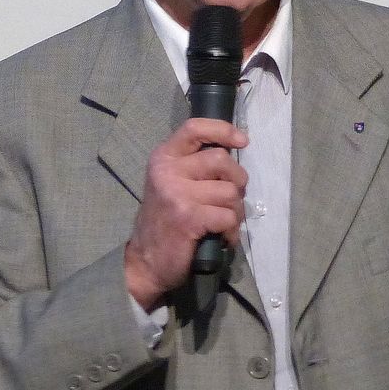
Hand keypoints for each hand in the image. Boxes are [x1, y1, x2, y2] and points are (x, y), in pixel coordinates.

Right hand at [124, 117, 248, 308]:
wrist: (146, 261)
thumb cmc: (164, 220)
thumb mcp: (171, 183)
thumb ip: (194, 165)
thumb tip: (232, 153)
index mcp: (164, 157)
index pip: (195, 128)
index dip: (223, 130)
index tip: (242, 141)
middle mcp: (168, 171)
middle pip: (222, 160)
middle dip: (238, 180)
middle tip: (231, 198)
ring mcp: (178, 194)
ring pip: (230, 192)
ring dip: (235, 211)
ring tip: (223, 222)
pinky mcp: (189, 217)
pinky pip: (228, 217)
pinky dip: (232, 231)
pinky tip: (222, 237)